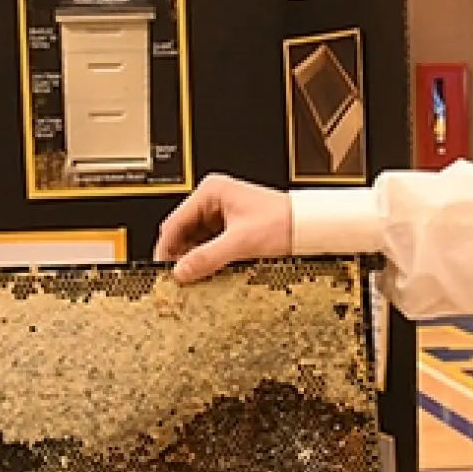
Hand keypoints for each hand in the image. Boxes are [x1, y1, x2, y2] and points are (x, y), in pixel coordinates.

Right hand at [155, 173, 292, 281]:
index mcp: (211, 192)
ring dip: (195, 259)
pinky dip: (208, 259)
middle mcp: (214, 200)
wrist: (310, 226)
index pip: (174, 222)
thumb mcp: (241, 242)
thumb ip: (208, 257)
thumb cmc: (284, 221)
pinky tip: (209, 272)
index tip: (162, 269)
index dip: (166, 248)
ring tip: (195, 278)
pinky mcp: (231, 228)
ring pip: (196, 241)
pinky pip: (210, 245)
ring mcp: (222, 214)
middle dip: (181, 256)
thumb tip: (181, 270)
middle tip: (179, 279)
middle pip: (183, 233)